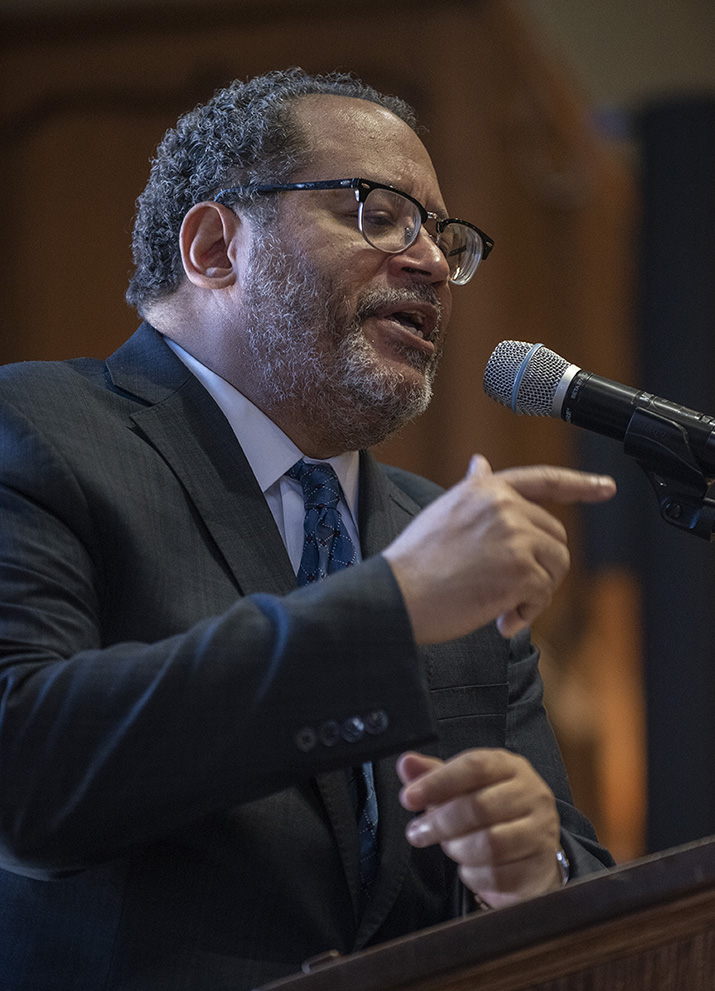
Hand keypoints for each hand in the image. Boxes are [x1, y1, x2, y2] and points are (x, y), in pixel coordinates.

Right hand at [382, 456, 614, 643]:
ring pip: (556, 565)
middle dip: (540, 565)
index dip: (579, 483)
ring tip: (501, 604)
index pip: (543, 480)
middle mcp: (504, 506)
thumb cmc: (415, 562)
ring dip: (536, 591)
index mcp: (486, 490)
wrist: (397, 595)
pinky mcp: (522, 570)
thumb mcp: (443, 512)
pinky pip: (545, 593)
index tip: (606, 487)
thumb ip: (472, 492)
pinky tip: (500, 617)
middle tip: (509, 590)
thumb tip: (481, 465)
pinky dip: (528, 612)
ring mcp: (514, 536)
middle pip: (554, 535)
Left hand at [397, 749, 562, 907]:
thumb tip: (407, 763)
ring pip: (490, 844)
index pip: (474, 766)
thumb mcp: (466, 786)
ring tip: (448, 847)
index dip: (437, 782)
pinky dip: (474, 875)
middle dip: (440, 822)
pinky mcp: (540, 867)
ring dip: (457, 849)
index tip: (409, 797)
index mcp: (510, 767)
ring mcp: (540, 832)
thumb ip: (435, 775)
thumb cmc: (494, 811)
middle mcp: (532, 795)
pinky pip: (499, 876)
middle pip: (479, 806)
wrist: (533, 849)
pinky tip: (468, 867)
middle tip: (418, 832)